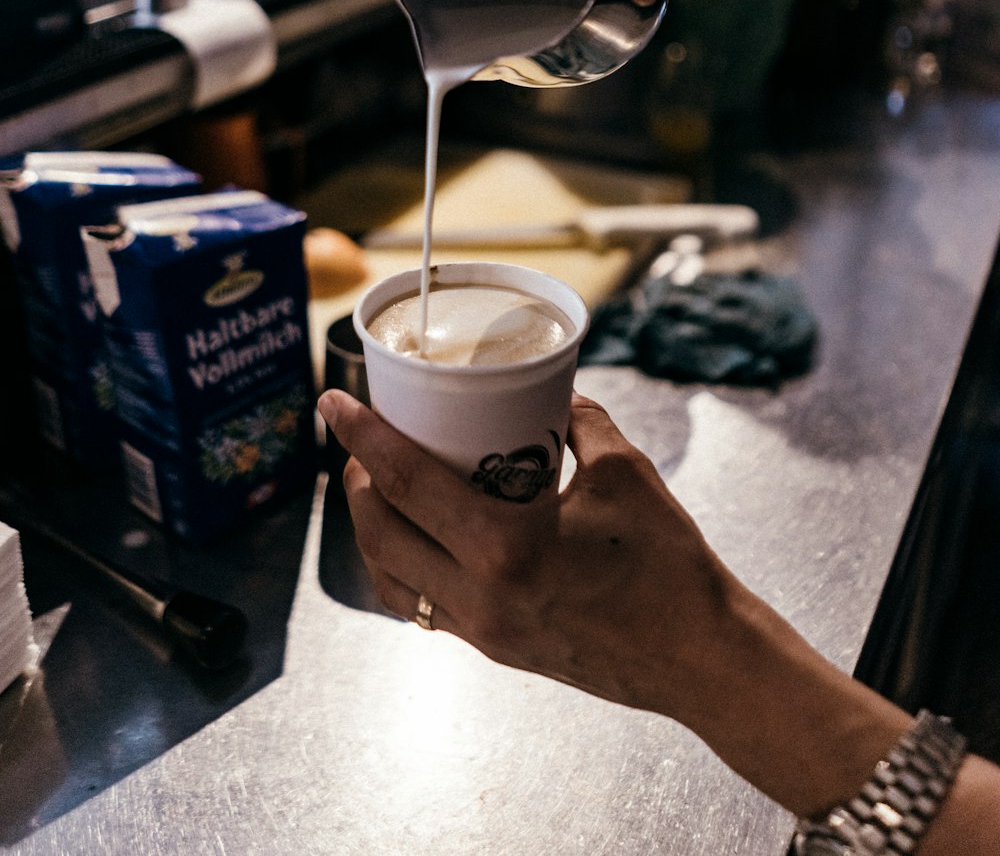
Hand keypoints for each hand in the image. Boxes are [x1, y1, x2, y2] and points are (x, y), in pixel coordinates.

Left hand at [319, 388, 730, 720]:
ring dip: (371, 528)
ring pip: (390, 578)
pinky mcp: (495, 648)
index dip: (361, 437)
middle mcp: (482, 596)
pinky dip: (403, 564)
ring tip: (378, 485)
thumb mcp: (621, 470)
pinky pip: (422, 606)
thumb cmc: (669, 564)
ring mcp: (484, 630)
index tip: (333, 403)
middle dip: (356, 481)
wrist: (700, 657)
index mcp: (507, 548)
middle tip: (360, 440)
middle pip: (379, 533)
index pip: (406, 482)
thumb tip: (550, 389)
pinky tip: (417, 534)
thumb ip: (577, 422)